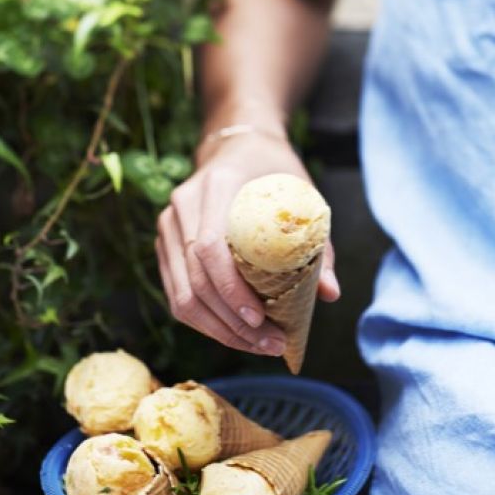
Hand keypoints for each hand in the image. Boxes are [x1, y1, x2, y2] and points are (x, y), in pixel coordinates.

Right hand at [156, 133, 339, 357]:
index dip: (231, 289)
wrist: (237, 148)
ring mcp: (168, 227)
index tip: (260, 317)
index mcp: (214, 186)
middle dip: (232, 322)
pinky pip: (177, 295)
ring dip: (219, 330)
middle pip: (194, 279)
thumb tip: (329, 294)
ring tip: (258, 347)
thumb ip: (318, 245)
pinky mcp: (164, 246)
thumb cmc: (274, 173)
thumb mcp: (303, 196)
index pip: (209, 247)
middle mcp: (182, 206)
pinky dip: (206, 322)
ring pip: (181, 295)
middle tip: (270, 345)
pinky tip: (236, 335)